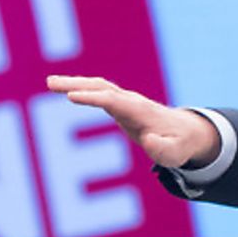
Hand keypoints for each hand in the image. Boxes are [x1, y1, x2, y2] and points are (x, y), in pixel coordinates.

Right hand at [44, 75, 220, 168]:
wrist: (187, 132)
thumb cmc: (180, 145)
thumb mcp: (176, 154)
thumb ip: (163, 149)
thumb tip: (149, 141)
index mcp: (140, 111)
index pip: (112, 101)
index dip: (92, 98)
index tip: (71, 97)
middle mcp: (131, 101)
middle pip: (101, 87)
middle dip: (77, 84)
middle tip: (50, 83)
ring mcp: (125, 101)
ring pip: (98, 86)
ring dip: (74, 83)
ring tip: (49, 82)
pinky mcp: (120, 105)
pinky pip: (98, 93)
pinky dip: (81, 89)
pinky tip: (63, 90)